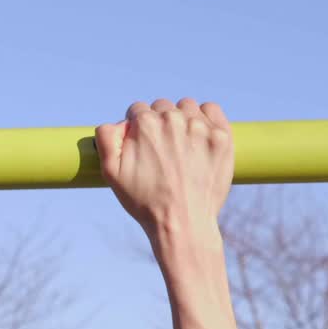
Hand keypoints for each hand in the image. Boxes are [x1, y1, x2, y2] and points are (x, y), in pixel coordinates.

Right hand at [95, 99, 233, 267]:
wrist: (182, 222)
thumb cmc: (144, 201)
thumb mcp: (111, 173)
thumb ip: (106, 139)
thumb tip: (116, 122)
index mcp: (145, 124)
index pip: (137, 110)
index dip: (136, 128)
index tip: (141, 144)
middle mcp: (173, 119)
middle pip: (161, 107)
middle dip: (158, 122)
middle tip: (160, 149)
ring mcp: (200, 126)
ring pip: (186, 106)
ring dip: (181, 118)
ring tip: (180, 144)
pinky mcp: (222, 136)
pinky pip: (212, 110)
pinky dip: (205, 117)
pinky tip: (199, 136)